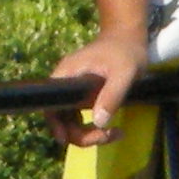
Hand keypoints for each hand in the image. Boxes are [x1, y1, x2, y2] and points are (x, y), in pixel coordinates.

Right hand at [50, 22, 152, 146]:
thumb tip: (99, 122)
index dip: (55, 125)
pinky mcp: (83, 96)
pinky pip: (80, 118)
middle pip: (60, 119)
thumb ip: (111, 95)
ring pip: (71, 122)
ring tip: (115, 133)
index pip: (50, 105)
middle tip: (107, 136)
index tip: (67, 139)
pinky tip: (113, 129)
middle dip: (81, 135)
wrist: (128, 38)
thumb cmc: (125, 52)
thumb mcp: (124, 73)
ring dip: (89, 134)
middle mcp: (66, 84)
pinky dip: (94, 128)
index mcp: (67, 75)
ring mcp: (73, 91)